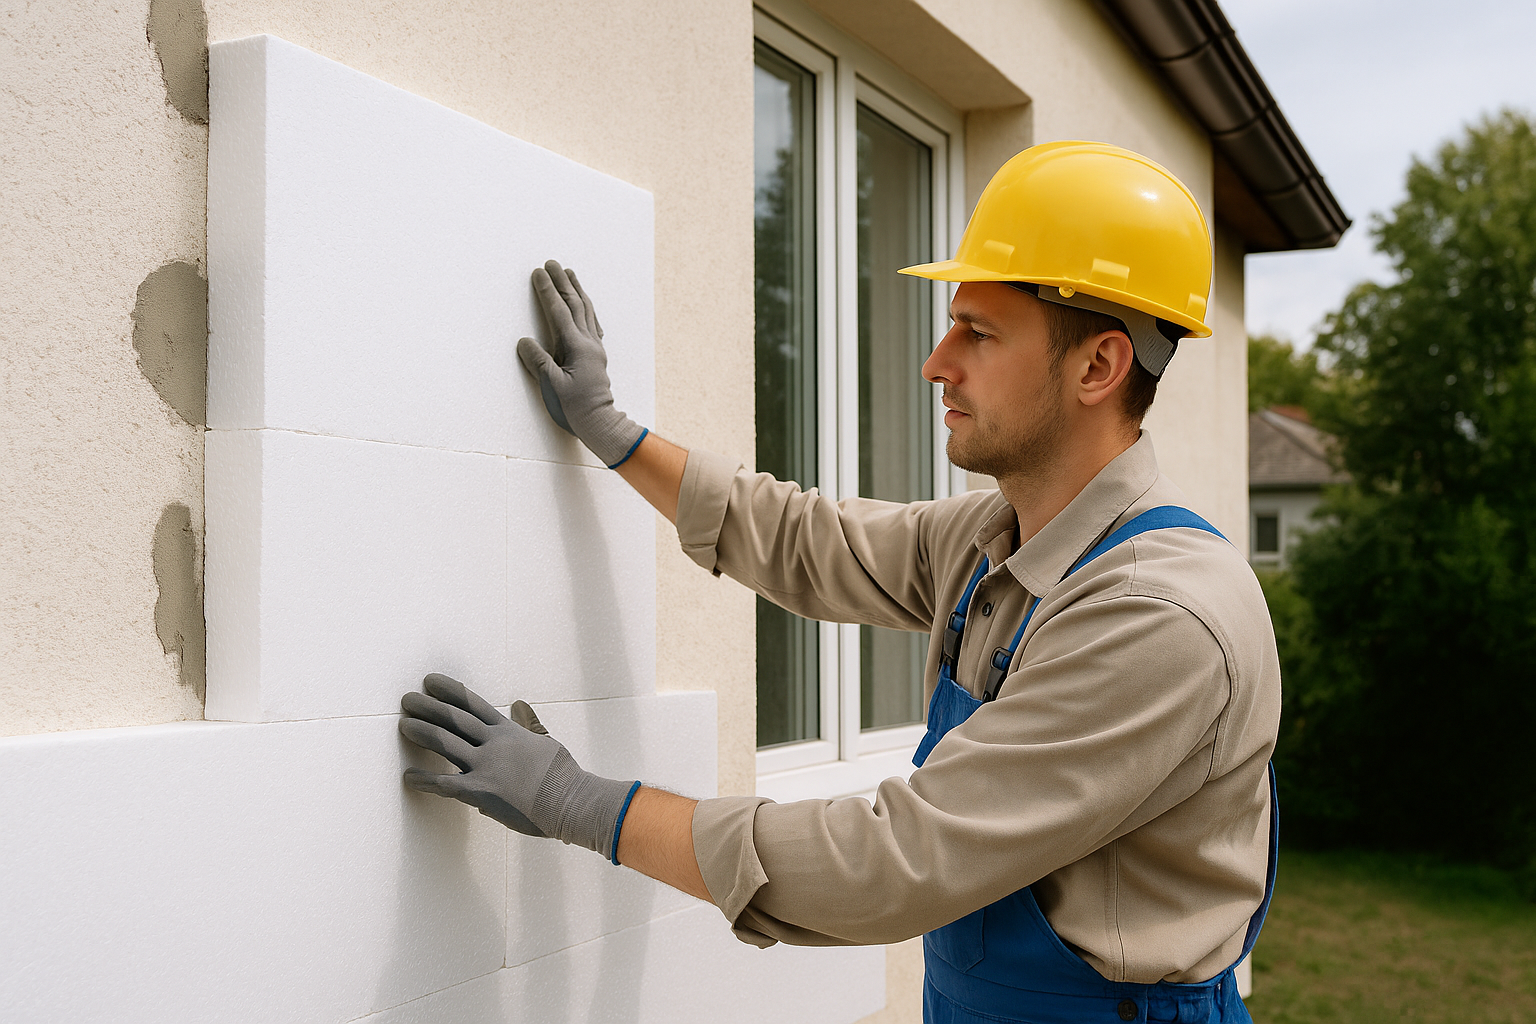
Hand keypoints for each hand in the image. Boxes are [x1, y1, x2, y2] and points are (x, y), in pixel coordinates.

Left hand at [398, 673, 639, 861]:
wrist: (571, 801)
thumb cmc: (562, 775)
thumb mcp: (545, 742)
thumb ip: (527, 723)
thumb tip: (518, 703)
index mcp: (509, 730)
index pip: (473, 704)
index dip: (449, 690)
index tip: (430, 680)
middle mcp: (494, 743)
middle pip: (454, 719)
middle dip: (428, 707)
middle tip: (406, 699)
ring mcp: (486, 766)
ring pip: (446, 743)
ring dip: (422, 732)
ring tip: (403, 725)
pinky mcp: (481, 792)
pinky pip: (445, 784)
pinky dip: (425, 780)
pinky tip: (408, 777)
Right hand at [516, 260, 646, 467]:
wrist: (600, 423)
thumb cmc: (575, 409)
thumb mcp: (552, 387)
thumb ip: (538, 362)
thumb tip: (524, 341)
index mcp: (576, 348)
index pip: (558, 312)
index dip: (547, 291)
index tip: (538, 273)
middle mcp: (588, 343)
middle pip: (575, 304)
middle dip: (562, 282)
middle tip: (552, 263)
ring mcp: (595, 348)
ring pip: (586, 311)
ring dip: (577, 290)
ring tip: (570, 273)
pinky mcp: (596, 355)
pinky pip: (591, 323)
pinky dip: (585, 308)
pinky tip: (583, 305)